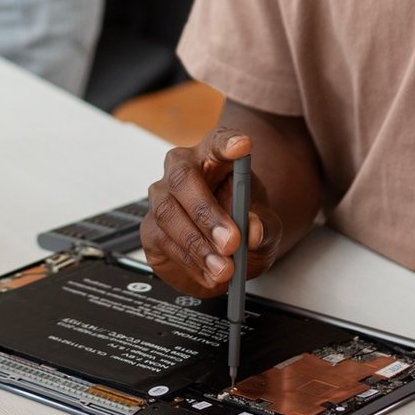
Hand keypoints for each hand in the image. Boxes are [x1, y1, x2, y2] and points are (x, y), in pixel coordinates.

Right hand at [141, 127, 283, 297]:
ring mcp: (162, 198)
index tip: (242, 146)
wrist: (227, 257)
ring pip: (169, 214)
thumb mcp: (265, 228)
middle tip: (231, 242)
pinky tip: (210, 273)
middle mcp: (183, 170)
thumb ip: (262, 226)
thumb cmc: (244, 227)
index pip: (218, 141)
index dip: (227, 142)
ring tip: (225, 268)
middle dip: (207, 212)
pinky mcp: (149, 228)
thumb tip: (253, 231)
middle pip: (184, 178)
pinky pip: (163, 242)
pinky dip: (190, 262)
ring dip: (198, 245)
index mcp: (214, 156)